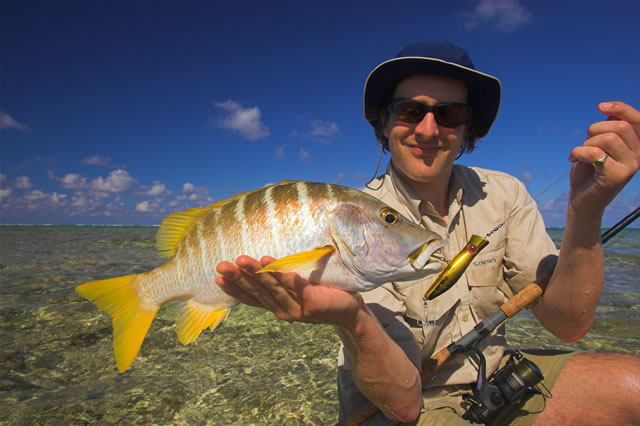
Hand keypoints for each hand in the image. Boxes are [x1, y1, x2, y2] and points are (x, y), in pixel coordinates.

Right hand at [215, 256, 361, 327]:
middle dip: (238, 278)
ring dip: (255, 272)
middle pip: (257, 292)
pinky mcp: (311, 301)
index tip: (217, 278)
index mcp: (277, 307)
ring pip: (272, 287)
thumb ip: (281, 282)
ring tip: (241, 259)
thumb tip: (263, 260)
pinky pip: (293, 283)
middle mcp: (283, 310)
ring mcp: (297, 307)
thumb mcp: (296, 290)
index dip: (234, 289)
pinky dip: (279, 273)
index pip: (251, 299)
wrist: (351, 311)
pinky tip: (267, 261)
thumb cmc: (322, 295)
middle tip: (221, 265)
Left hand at [568, 101, 639, 213]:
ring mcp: (631, 166)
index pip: (637, 120)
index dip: (621, 108)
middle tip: (584, 144)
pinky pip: (595, 153)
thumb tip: (611, 109)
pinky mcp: (617, 176)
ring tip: (580, 154)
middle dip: (594, 130)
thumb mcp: (598, 146)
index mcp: (636, 146)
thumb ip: (608, 130)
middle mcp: (639, 156)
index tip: (600, 106)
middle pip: (619, 126)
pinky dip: (578, 153)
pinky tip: (573, 160)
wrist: (582, 201)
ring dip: (585, 144)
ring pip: (607, 138)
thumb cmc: (588, 172)